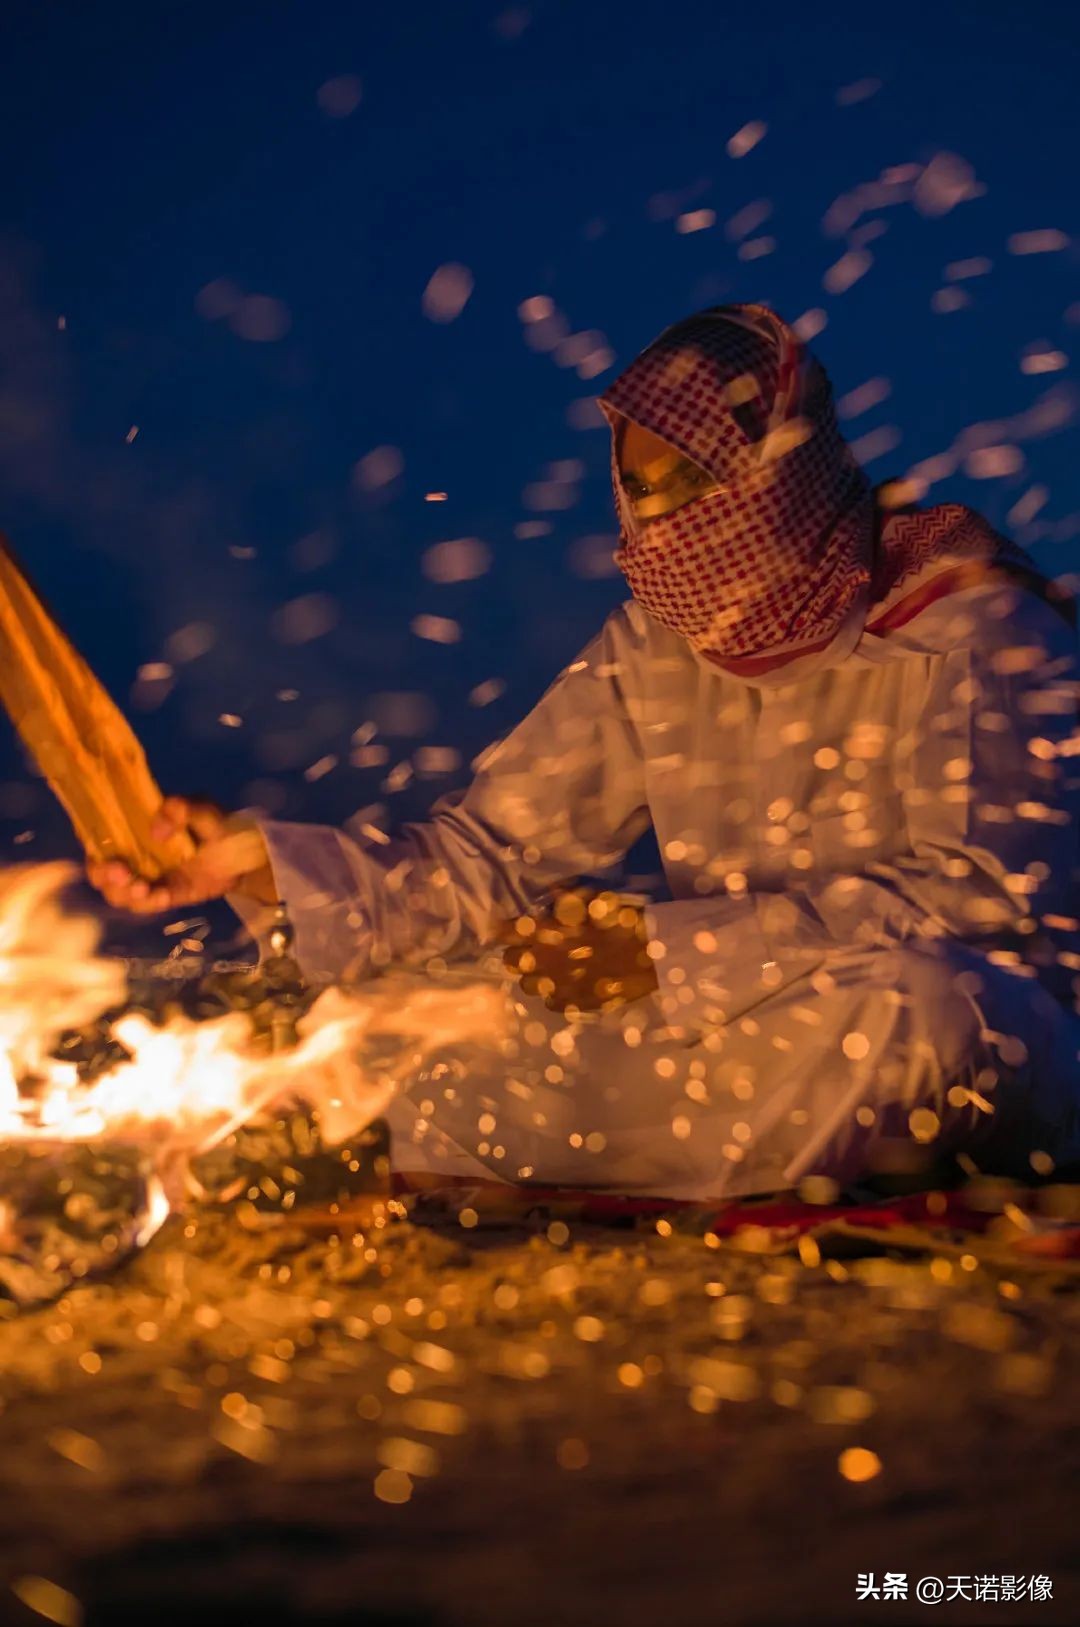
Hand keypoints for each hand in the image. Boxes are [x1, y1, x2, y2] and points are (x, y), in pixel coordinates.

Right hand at [86, 796, 275, 913]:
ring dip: (123, 893)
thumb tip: (155, 830)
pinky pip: (142, 905)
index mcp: (135, 828)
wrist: (246, 857)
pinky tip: (162, 898)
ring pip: (115, 892)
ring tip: (145, 890)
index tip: (101, 851)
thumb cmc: (220, 825)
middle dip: (103, 875)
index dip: (91, 844)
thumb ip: (182, 808)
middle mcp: (134, 854)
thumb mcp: (204, 809)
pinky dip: (146, 903)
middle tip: (122, 874)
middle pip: (99, 869)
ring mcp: (147, 877)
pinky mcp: (161, 895)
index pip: (99, 835)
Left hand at [501, 888, 658, 1012]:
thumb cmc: (623, 921)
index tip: (507, 928)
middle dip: (519, 954)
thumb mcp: (595, 901)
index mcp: (545, 932)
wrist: (653, 956)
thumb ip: (567, 900)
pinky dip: (557, 994)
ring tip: (552, 970)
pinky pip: (552, 1002)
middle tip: (534, 949)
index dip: (504, 930)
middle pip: (511, 961)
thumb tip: (552, 896)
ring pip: (528, 986)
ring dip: (536, 976)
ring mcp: (557, 987)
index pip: (506, 932)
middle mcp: (544, 961)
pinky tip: (570, 986)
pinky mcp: (573, 1005)